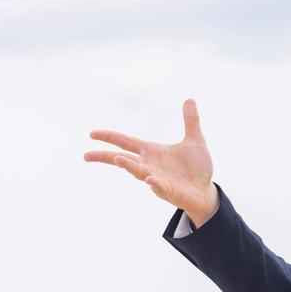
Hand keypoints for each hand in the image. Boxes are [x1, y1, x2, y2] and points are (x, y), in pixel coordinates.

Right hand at [85, 98, 218, 224]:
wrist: (205, 192)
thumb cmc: (196, 168)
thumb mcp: (195, 140)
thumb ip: (191, 121)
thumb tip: (190, 99)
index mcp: (152, 151)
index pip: (126, 142)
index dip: (109, 137)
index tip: (91, 134)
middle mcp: (149, 165)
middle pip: (122, 159)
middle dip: (105, 156)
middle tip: (86, 155)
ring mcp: (156, 178)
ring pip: (138, 171)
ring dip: (128, 166)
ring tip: (117, 159)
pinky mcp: (167, 191)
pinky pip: (158, 187)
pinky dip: (154, 183)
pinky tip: (150, 179)